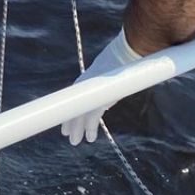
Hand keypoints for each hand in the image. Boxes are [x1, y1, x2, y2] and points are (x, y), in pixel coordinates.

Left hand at [61, 29, 145, 144]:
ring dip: (77, 129)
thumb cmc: (124, 60)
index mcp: (87, 80)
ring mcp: (91, 92)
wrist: (127, 53)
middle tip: (67, 134)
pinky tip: (89, 138)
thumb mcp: (111, 75)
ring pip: (79, 114)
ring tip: (74, 141)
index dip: (71, 110)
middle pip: (73, 107)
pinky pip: (92, 117)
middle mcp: (85, 86)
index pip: (75, 98)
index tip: (67, 120)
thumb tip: (110, 96)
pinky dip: (90, 128)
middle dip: (70, 122)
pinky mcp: (100, 98)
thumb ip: (108, 86)